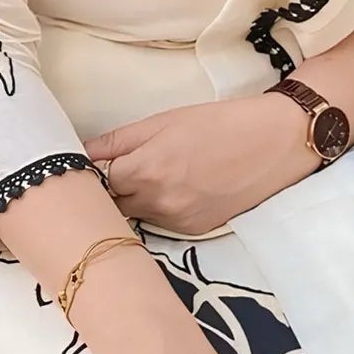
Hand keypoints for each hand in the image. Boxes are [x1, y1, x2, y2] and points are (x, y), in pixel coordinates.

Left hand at [84, 93, 315, 234]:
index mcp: (146, 169)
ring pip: (134, 216)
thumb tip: (79, 152)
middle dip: (110, 190)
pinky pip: (160, 224)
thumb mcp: (163, 121)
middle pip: (111, 205)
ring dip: (133, 202)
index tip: (95, 163)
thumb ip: (117, 141)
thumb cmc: (219, 124)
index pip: (96, 181)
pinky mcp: (194, 231)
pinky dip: (159, 210)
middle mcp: (158, 202)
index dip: (94, 171)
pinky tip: (176, 190)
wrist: (274, 143)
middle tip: (119, 170)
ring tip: (153, 177)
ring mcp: (177, 221)